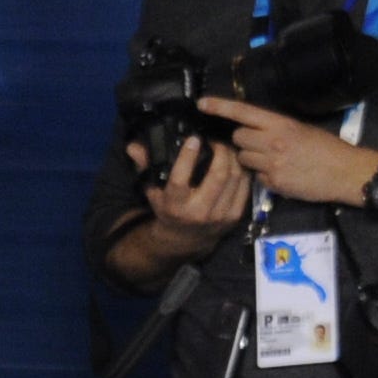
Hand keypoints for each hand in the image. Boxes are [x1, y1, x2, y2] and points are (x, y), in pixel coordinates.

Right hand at [130, 128, 253, 235]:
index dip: (188, 156)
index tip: (194, 138)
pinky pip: (244, 187)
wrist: (185, 239)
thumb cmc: (168, 207)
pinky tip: (236, 160)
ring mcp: (220, 216)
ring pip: (234, 178)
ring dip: (233, 157)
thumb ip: (145, 165)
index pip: (180, 178)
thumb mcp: (153, 189)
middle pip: (218, 175)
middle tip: (217, 139)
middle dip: (220, 151)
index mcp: (175, 205)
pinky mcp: (234, 217)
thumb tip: (133, 146)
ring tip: (227, 146)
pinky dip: (242, 170)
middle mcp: (199, 212)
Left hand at [201, 97, 372, 206]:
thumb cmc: (327, 149)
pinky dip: (265, 177)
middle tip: (260, 145)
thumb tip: (257, 131)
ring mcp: (272, 164)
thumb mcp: (301, 129)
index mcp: (280, 123)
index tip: (201, 103)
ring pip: (244, 160)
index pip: (242, 112)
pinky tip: (282, 175)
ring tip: (273, 160)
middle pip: (238, 138)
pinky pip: (258, 178)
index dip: (219, 107)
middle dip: (243, 141)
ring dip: (252, 160)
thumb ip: (276, 129)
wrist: (345, 173)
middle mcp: (272, 142)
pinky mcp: (275, 183)